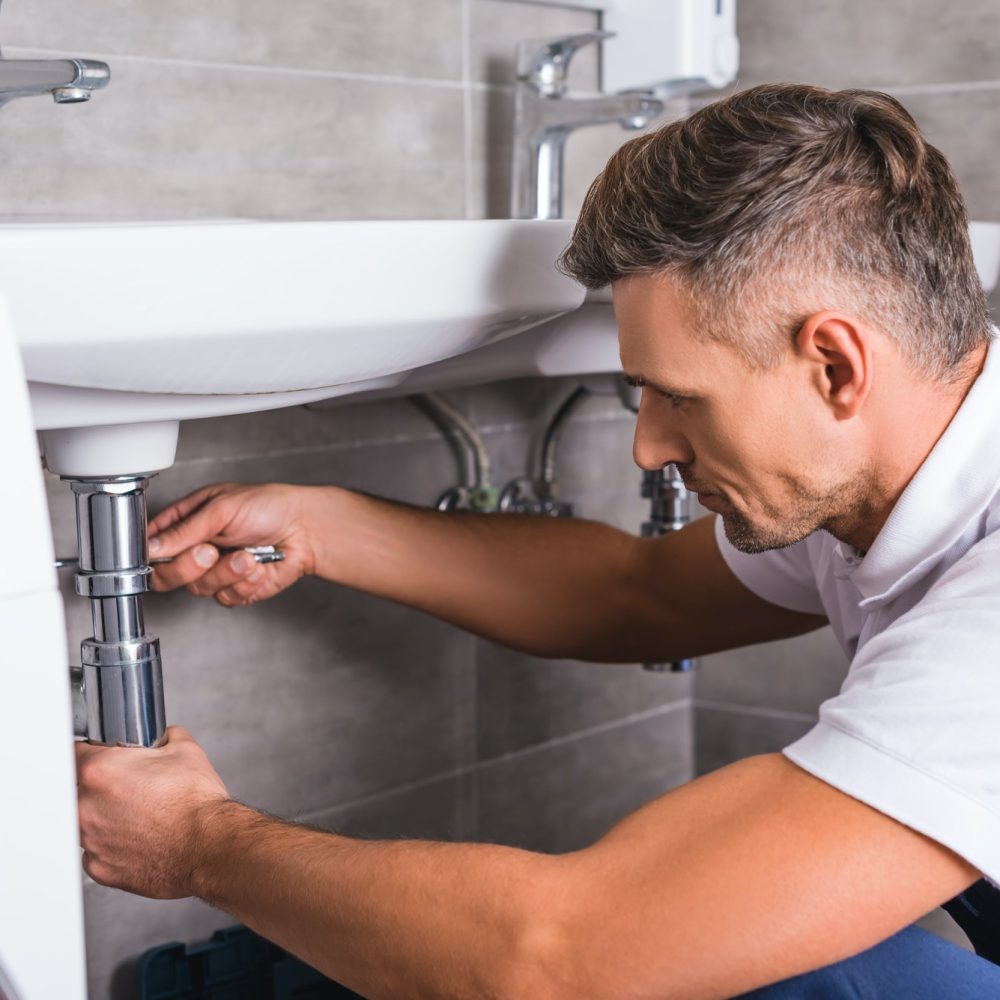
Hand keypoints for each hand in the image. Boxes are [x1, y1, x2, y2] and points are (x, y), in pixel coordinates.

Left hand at [76, 727, 229, 897]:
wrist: (207, 846)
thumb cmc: (196, 804)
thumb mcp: (187, 751)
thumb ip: (167, 736)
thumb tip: (166, 736)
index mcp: (100, 771)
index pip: (76, 752)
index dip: (93, 752)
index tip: (104, 757)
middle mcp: (86, 807)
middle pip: (78, 790)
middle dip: (100, 787)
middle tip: (131, 787)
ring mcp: (91, 841)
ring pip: (85, 823)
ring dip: (104, 816)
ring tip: (139, 815)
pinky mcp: (99, 868)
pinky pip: (96, 852)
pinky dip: (112, 845)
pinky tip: (138, 838)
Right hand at [148, 482, 317, 605]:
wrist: (305, 528)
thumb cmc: (268, 506)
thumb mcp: (222, 508)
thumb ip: (186, 530)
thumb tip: (153, 546)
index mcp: (187, 522)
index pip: (152, 545)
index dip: (151, 555)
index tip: (164, 555)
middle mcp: (197, 548)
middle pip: (167, 575)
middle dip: (189, 567)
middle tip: (210, 552)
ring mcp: (215, 571)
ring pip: (198, 588)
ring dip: (226, 573)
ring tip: (246, 556)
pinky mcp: (236, 588)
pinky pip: (226, 598)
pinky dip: (245, 584)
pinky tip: (258, 566)